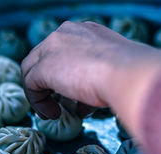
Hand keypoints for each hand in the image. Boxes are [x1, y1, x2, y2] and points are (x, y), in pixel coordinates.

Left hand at [22, 21, 160, 134]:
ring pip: (32, 69)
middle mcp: (66, 33)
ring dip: (41, 92)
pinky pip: (30, 85)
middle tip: (54, 101)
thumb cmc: (130, 74)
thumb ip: (94, 83)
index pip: (64, 50)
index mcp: (86, 32)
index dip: (64, 72)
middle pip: (43, 57)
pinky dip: (38, 102)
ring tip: (52, 111)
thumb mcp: (112, 74)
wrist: (128, 74)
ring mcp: (52, 47)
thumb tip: (84, 105)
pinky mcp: (44, 67)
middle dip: (48, 81)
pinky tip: (52, 114)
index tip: (70, 92)